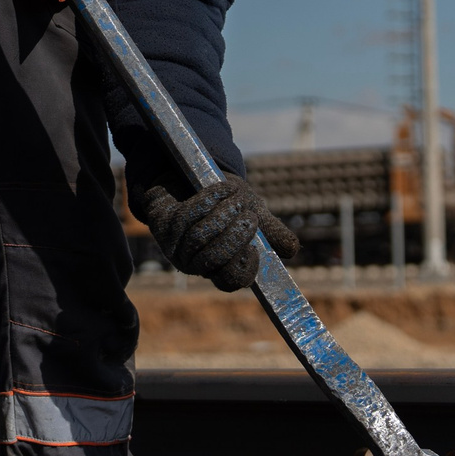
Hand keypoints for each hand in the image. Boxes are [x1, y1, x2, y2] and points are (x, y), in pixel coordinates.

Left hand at [130, 174, 296, 291]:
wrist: (192, 175)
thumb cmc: (226, 201)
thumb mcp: (253, 213)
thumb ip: (271, 232)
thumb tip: (292, 250)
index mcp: (218, 267)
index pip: (231, 281)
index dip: (243, 268)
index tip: (255, 249)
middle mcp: (195, 262)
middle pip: (214, 260)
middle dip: (235, 238)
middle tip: (250, 217)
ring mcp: (175, 245)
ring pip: (199, 237)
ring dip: (223, 214)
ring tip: (237, 196)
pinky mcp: (162, 224)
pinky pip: (186, 216)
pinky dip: (208, 200)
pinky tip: (222, 188)